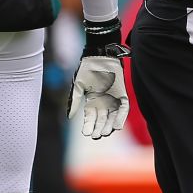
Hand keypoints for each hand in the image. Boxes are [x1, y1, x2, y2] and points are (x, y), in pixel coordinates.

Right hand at [70, 19, 130, 138]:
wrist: (100, 56)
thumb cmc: (87, 69)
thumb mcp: (78, 86)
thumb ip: (75, 101)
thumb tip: (69, 117)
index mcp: (92, 101)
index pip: (90, 117)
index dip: (88, 125)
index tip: (86, 133)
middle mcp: (103, 102)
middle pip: (101, 119)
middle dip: (99, 128)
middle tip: (97, 136)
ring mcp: (113, 99)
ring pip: (112, 117)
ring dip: (109, 125)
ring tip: (106, 133)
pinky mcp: (122, 95)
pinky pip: (123, 109)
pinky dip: (121, 117)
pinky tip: (117, 126)